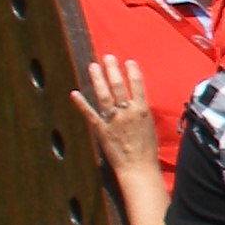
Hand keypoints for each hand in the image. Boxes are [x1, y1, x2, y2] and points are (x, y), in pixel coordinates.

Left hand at [70, 57, 162, 176]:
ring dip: (98, 79)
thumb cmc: (148, 149)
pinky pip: (90, 114)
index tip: (129, 61)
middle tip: (108, 57)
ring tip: (94, 66)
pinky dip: (81, 103)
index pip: (138, 85)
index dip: (133, 72)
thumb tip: (136, 101)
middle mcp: (127, 112)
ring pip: (104, 95)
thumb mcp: (150, 126)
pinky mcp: (101, 130)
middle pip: (119, 86)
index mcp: (142, 110)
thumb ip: (141, 112)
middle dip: (113, 70)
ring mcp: (113, 120)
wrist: (138, 167)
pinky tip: (74, 93)